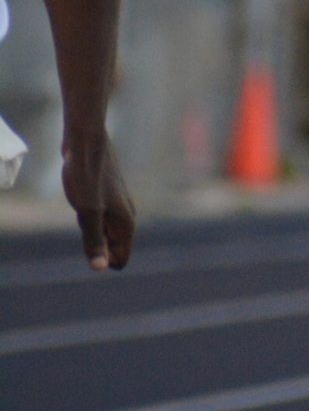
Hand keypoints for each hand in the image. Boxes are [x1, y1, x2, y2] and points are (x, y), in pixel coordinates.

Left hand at [63, 129, 135, 268]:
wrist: (86, 142)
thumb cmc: (87, 176)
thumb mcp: (87, 213)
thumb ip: (95, 241)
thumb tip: (100, 269)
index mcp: (126, 224)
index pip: (120, 259)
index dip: (100, 256)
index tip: (88, 234)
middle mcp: (127, 216)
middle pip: (112, 247)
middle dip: (93, 241)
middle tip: (83, 214)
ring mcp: (118, 206)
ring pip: (104, 231)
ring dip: (88, 226)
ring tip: (82, 202)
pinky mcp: (108, 196)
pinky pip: (99, 217)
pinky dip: (87, 214)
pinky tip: (80, 195)